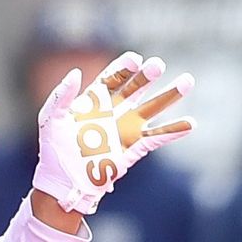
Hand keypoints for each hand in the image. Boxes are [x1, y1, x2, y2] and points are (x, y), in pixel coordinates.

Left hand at [32, 52, 192, 217]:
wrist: (63, 182)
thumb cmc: (53, 151)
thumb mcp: (51, 120)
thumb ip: (60, 96)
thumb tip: (74, 72)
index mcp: (93, 103)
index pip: (111, 79)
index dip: (123, 68)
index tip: (135, 59)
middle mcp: (113, 113)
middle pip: (135, 89)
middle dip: (146, 76)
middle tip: (158, 65)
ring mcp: (125, 130)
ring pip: (152, 109)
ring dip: (170, 96)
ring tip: (188, 81)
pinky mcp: (133, 149)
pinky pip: (156, 138)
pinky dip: (173, 132)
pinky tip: (190, 123)